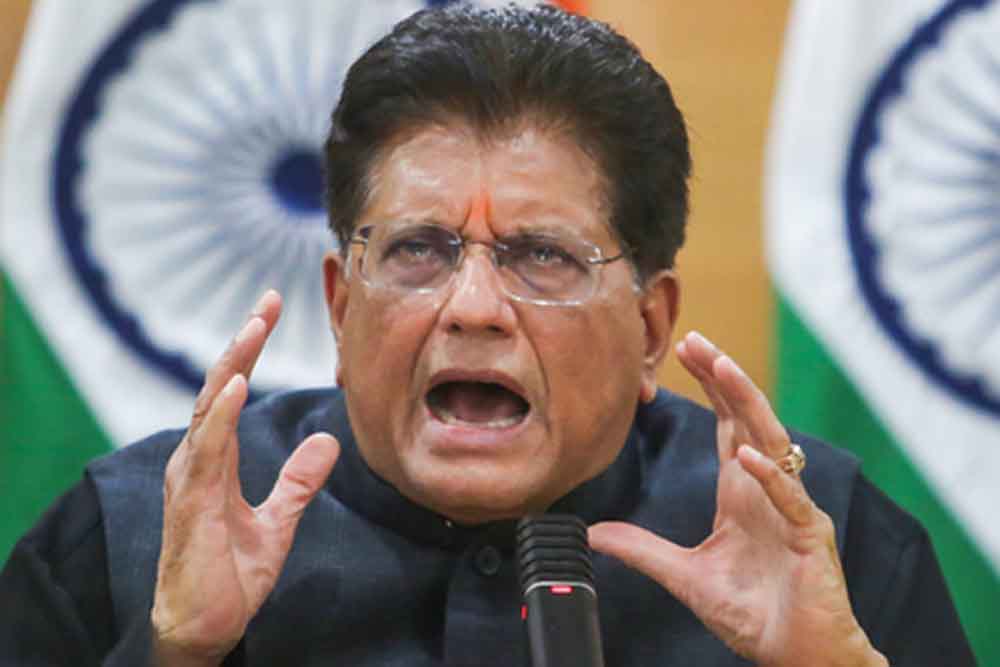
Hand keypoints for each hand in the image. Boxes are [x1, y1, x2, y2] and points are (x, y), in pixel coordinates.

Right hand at [151, 291, 340, 665]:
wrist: (207, 626)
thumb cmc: (230, 574)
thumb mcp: (278, 520)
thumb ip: (299, 480)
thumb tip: (329, 441)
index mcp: (216, 458)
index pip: (232, 390)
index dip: (249, 349)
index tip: (269, 310)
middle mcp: (198, 459)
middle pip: (219, 387)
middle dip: (242, 341)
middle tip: (267, 301)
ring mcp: (190, 477)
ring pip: (209, 407)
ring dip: (232, 364)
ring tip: (254, 327)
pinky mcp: (191, 502)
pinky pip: (206, 449)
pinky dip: (221, 414)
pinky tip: (236, 384)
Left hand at [589, 332, 885, 666]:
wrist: (795, 655)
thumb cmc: (754, 613)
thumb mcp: (685, 576)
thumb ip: (643, 550)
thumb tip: (596, 533)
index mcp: (740, 494)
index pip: (725, 426)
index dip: (709, 388)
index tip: (684, 352)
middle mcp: (766, 491)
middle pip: (746, 420)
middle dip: (723, 378)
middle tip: (696, 340)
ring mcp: (791, 510)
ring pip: (772, 443)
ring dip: (747, 404)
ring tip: (722, 367)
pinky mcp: (809, 538)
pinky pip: (790, 500)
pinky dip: (768, 478)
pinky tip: (745, 456)